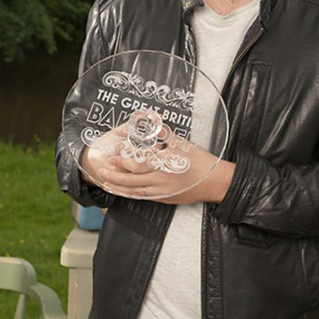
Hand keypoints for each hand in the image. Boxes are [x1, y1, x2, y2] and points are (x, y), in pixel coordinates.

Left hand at [96, 131, 234, 204]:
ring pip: (136, 191)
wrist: (215, 182)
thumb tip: (150, 120)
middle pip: (133, 179)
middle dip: (116, 175)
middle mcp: (162, 180)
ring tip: (107, 183)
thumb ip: (163, 133)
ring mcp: (163, 192)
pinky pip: (144, 198)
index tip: (113, 157)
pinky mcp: (165, 199)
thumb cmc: (200, 161)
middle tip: (103, 170)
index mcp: (165, 164)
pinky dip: (131, 195)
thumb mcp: (182, 143)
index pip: (139, 163)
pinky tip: (123, 192)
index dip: (123, 161)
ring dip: (119, 188)